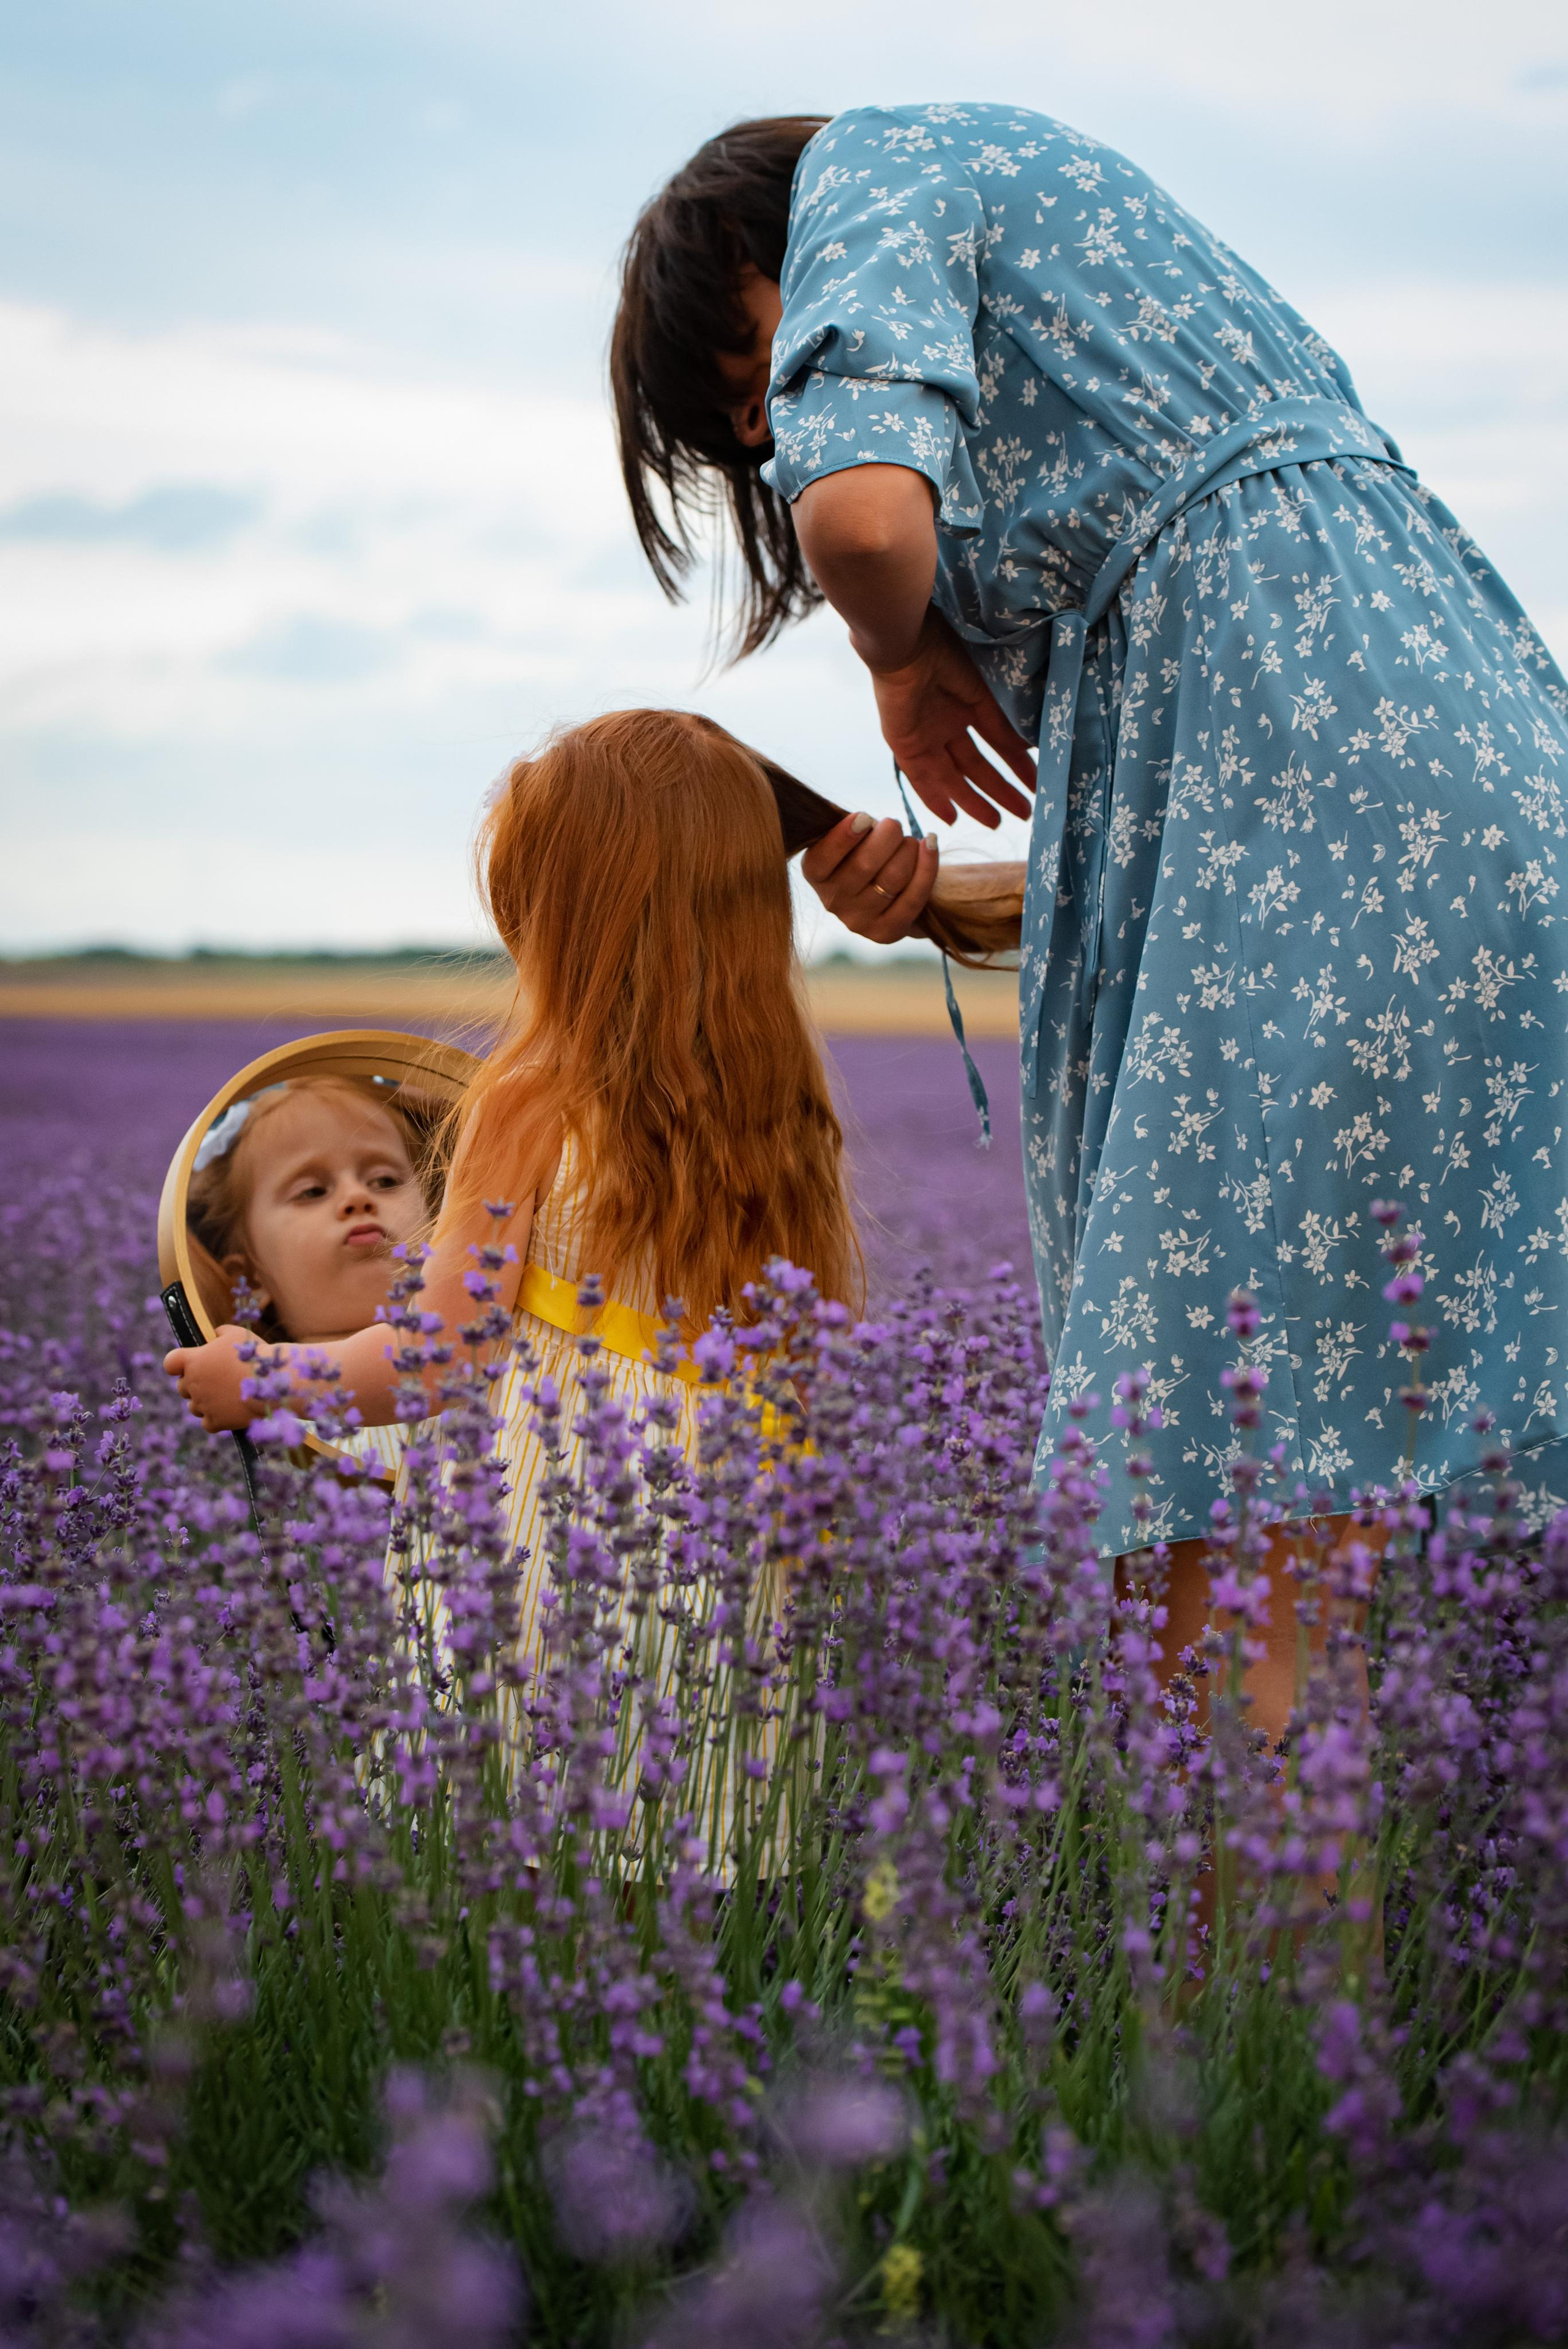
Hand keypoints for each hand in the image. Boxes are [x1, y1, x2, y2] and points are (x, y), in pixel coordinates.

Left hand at [164, 1325, 262, 1433]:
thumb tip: (215, 1336)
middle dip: (194, 1384)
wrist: (272, 1382)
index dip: (177, 1364)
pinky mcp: (216, 1421)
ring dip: (204, 1402)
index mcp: (193, 1360)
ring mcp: (203, 1404)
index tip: (189, 1364)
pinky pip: (207, 1422)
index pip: (170, 1363)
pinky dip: (215, 1418)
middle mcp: (193, 1383)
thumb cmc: (255, 1354)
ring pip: (193, 1406)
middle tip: (215, 1380)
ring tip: (225, 1396)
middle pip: (181, 1387)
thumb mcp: (237, 1334)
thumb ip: (220, 1333)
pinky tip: (229, 1410)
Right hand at [802, 812, 938, 944]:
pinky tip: (930, 843)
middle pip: (864, 865)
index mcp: (815, 874)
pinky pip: (913, 897)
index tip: (865, 817)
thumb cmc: (867, 849)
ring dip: (907, 849)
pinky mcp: (887, 932)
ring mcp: (859, 922)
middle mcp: (832, 902)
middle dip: (887, 836)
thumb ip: (850, 826)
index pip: (822, 858)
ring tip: (909, 841)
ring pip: (892, 878)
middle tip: (894, 824)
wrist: (893, 887)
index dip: (844, 837)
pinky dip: (927, 865)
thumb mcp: (851, 835)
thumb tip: (865, 821)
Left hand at [864, 609, 1035, 829]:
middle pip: (975, 766)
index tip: (1037, 786)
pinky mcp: (903, 743)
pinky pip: (919, 778)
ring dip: (973, 800)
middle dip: (999, 790)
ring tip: (996, 823)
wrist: (908, 641)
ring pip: (952, 776)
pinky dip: (935, 798)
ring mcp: (924, 734)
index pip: (997, 743)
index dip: (1017, 765)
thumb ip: (1003, 726)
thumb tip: (1029, 751)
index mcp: (967, 703)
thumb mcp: (985, 694)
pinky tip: (952, 819)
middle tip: (1024, 814)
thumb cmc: (948, 652)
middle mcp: (946, 722)